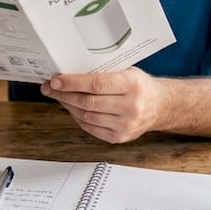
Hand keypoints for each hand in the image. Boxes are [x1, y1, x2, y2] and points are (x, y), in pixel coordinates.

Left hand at [40, 67, 166, 142]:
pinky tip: (72, 108)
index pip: (96, 84)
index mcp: (132, 85)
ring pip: (86, 116)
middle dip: (64, 94)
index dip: (72, 83)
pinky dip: (77, 117)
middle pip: (88, 102)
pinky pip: (90, 128)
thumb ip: (103, 73)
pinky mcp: (119, 138)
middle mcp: (130, 107)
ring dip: (68, 106)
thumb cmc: (140, 85)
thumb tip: (70, 73)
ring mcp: (125, 125)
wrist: (160, 106)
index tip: (56, 80)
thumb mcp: (127, 71)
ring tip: (59, 97)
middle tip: (50, 88)